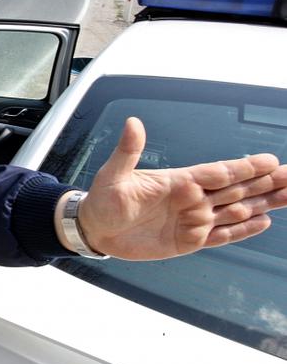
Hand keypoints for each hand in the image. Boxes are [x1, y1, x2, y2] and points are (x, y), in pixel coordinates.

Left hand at [77, 117, 286, 259]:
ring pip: (237, 210)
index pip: (218, 173)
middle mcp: (191, 199)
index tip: (270, 160)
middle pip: (237, 189)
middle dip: (266, 182)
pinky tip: (264, 221)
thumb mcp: (113, 174)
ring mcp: (193, 220)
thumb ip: (128, 151)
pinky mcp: (189, 241)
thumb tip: (133, 122)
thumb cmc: (103, 200)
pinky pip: (222, 235)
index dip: (244, 168)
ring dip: (264, 203)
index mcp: (178, 181)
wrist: (94, 229)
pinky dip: (243, 229)